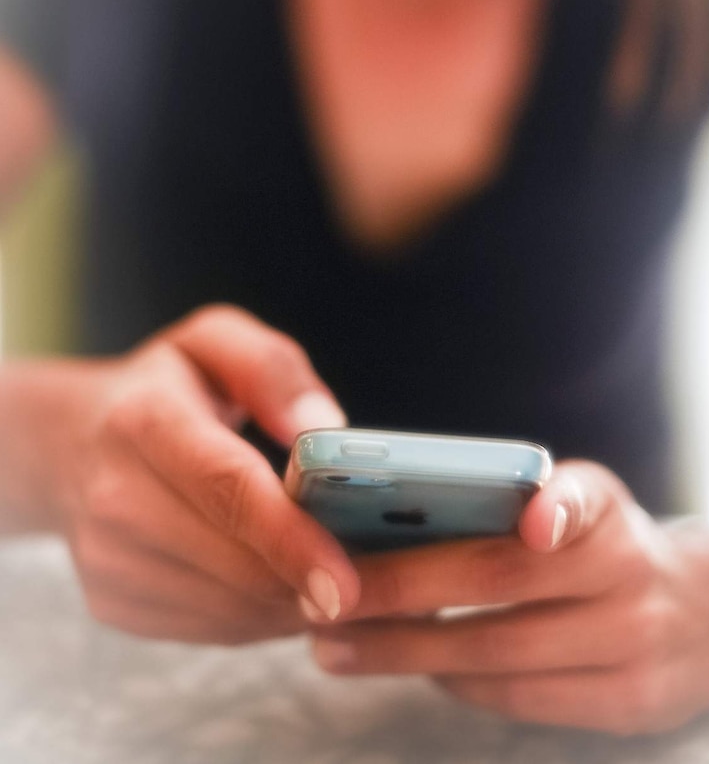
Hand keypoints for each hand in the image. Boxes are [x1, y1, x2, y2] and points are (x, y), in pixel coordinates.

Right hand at [47, 305, 360, 643]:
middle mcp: (115, 496)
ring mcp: (107, 559)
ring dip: (293, 602)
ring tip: (338, 571)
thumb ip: (272, 369)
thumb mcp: (215, 341)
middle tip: (377, 574)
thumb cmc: (167, 385)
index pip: (226, 488)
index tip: (347, 579)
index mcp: (145, 420)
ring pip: (228, 608)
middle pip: (234, 562)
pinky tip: (287, 584)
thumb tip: (325, 428)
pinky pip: (210, 629)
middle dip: (312, 579)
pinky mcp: (113, 601)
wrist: (70, 441)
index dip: (290, 538)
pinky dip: (261, 616)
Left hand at [308, 462, 708, 733]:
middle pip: (501, 586)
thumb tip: (403, 520)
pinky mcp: (630, 706)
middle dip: (402, 593)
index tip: (531, 519)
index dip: (556, 507)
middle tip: (327, 597)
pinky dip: (457, 682)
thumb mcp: (590, 503)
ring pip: (498, 656)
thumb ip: (521, 500)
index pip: (583, 501)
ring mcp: (636, 649)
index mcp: (611, 512)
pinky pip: (520, 700)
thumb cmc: (614, 545)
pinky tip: (412, 667)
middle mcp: (631, 576)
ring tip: (337, 646)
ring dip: (406, 652)